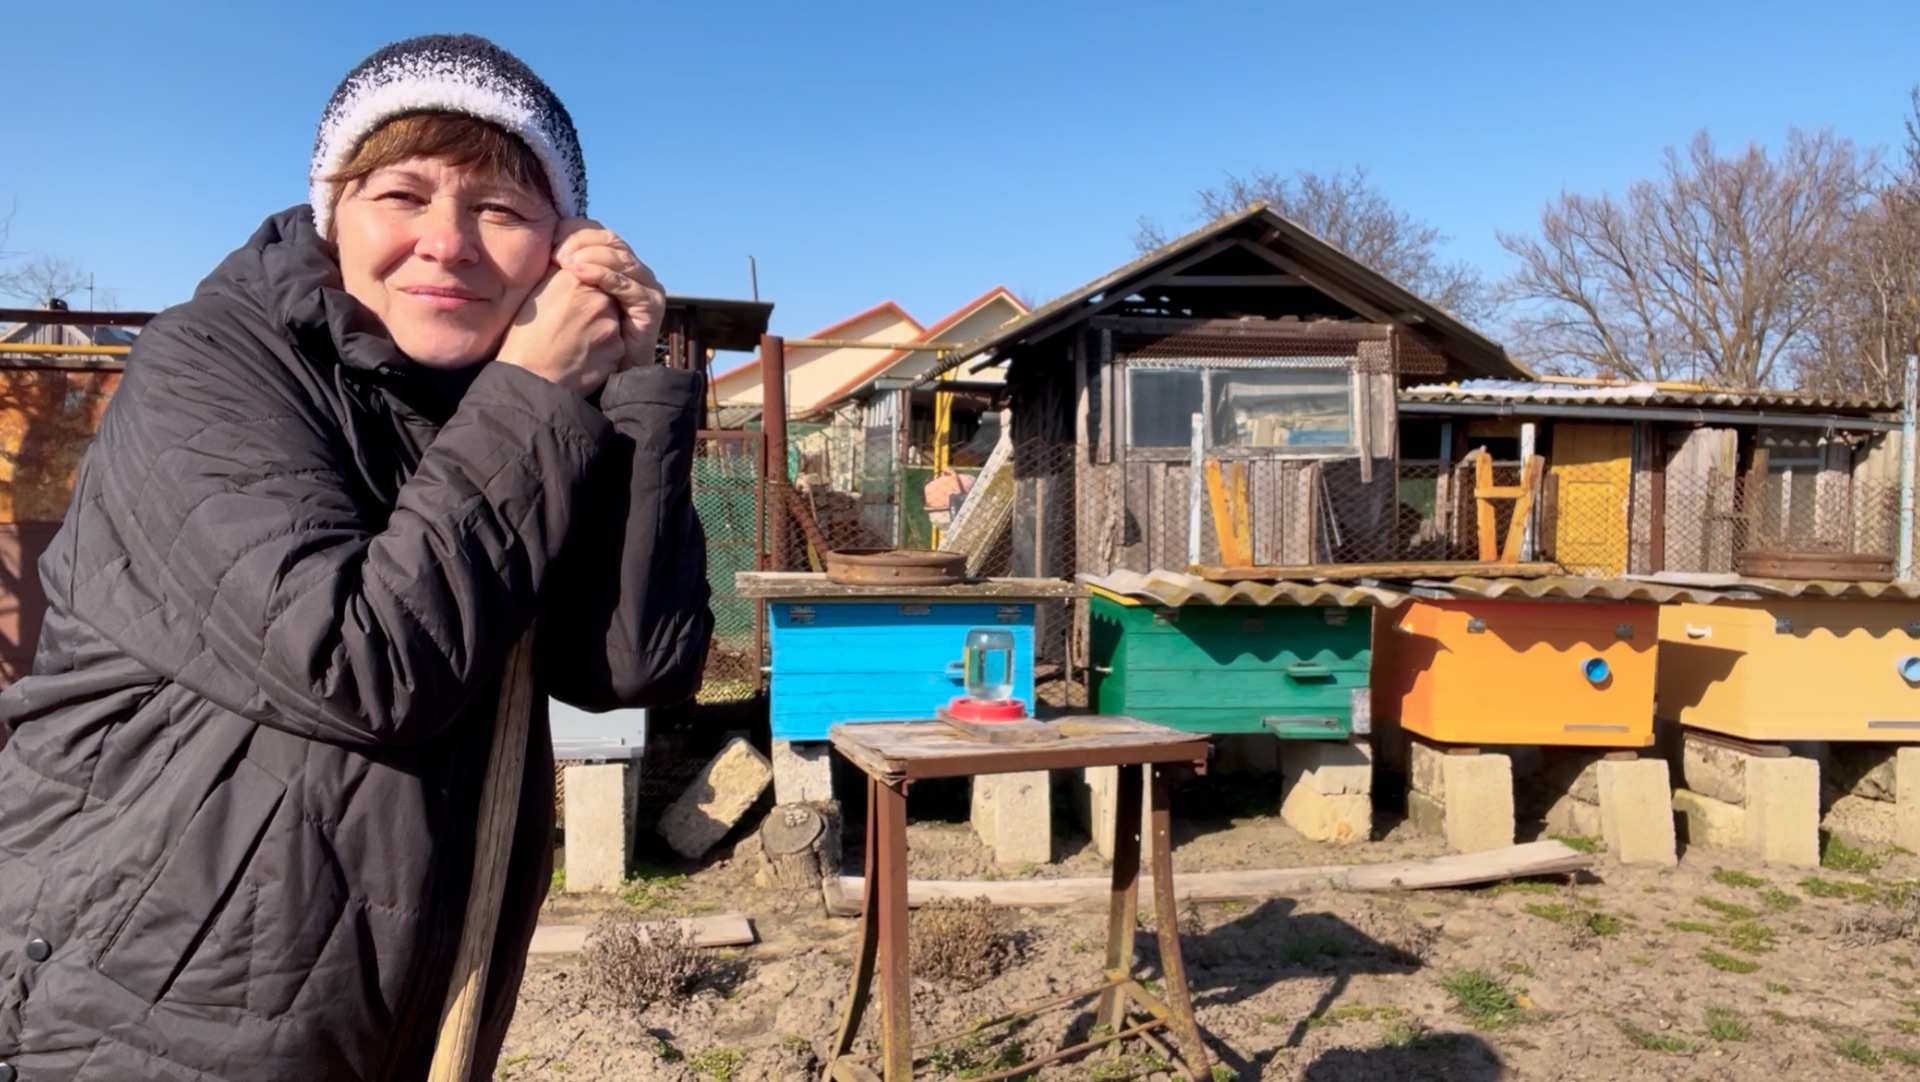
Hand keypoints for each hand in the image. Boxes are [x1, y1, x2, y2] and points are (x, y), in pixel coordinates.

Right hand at [498, 263, 622, 395]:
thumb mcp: (538, 293)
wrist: (529, 378)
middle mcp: (597, 298)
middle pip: (608, 295)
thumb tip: (576, 259)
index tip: (574, 302)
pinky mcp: (617, 349)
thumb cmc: (526, 336)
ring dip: (601, 328)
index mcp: (574, 279)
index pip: (595, 272)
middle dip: (596, 307)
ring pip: (613, 320)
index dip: (586, 288)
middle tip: (574, 323)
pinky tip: (583, 355)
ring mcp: (610, 324)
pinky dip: (604, 349)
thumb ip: (561, 273)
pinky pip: (616, 344)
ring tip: (575, 340)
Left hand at [552, 220, 664, 370]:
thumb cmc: (568, 338)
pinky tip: (578, 273)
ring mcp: (646, 287)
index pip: (597, 233)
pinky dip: (603, 274)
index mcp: (613, 264)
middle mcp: (633, 272)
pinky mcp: (652, 306)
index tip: (548, 239)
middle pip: (610, 240)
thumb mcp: (561, 293)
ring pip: (620, 258)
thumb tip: (541, 237)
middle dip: (581, 241)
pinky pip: (627, 283)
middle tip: (555, 251)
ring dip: (590, 255)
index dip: (574, 230)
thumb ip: (560, 266)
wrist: (588, 375)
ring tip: (564, 261)